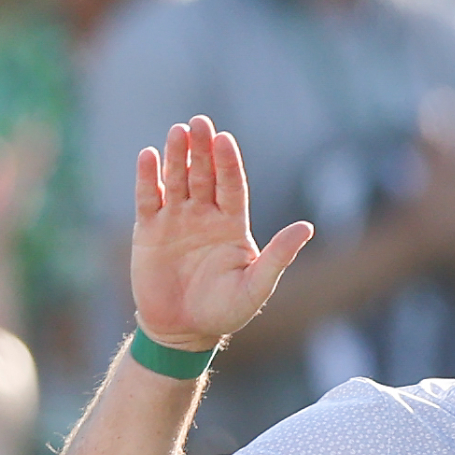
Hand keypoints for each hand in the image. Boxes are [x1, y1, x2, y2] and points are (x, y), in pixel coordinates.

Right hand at [130, 115, 313, 350]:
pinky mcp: (149, 230)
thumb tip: (307, 227)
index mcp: (232, 223)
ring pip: (176, 179)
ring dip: (176, 155)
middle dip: (201, 149)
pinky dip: (148, 177)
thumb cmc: (223, 311)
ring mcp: (176, 220)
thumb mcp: (256, 287)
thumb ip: (279, 257)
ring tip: (177, 132)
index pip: (232, 184)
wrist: (182, 332)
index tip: (225, 140)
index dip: (228, 162)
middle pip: (204, 173)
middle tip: (199, 122)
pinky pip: (149, 198)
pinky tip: (148, 155)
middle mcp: (205, 215)